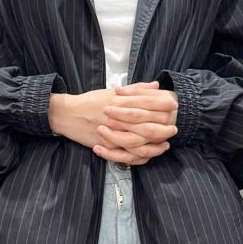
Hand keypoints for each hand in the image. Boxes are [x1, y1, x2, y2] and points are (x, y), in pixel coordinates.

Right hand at [49, 83, 178, 164]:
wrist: (68, 114)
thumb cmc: (91, 101)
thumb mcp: (112, 91)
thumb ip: (136, 89)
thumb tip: (157, 86)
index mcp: (121, 101)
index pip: (148, 104)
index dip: (163, 106)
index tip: (174, 106)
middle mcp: (118, 118)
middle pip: (147, 126)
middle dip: (163, 129)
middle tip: (174, 129)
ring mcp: (112, 133)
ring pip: (139, 143)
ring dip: (154, 146)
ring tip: (164, 145)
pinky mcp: (106, 146)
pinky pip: (126, 156)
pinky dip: (140, 157)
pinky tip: (148, 155)